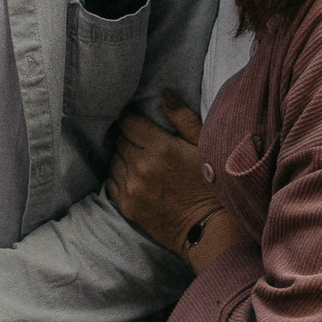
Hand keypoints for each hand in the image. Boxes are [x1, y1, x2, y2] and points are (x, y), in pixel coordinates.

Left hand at [107, 90, 237, 266]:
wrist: (208, 228)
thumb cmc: (210, 185)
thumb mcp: (203, 146)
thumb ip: (182, 118)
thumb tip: (164, 93)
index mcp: (160, 148)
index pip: (129, 122)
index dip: (130, 118)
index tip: (133, 118)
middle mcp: (141, 166)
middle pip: (120, 141)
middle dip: (128, 137)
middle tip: (140, 140)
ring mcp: (131, 187)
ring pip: (114, 160)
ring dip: (123, 157)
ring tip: (137, 159)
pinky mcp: (127, 206)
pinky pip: (111, 182)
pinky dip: (119, 176)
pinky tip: (133, 176)